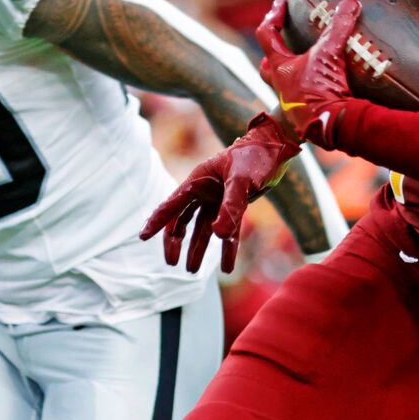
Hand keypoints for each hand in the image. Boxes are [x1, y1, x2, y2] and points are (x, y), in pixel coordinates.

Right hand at [140, 115, 302, 273]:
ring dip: (198, 249)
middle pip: (182, 220)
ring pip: (202, 229)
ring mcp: (218, 199)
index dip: (156, 222)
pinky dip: (227, 249)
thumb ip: (231, 207)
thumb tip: (218, 235)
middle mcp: (203, 191)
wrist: (275, 148)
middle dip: (175, 242)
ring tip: (192, 271)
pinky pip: (227, 231)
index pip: (172, 205)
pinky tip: (226, 268)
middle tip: (172, 263)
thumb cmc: (255, 157)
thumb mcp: (242, 180)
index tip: (143, 237)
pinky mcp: (234, 206)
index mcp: (197, 181)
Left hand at [257, 0, 359, 146]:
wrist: (328, 128)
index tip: (280, 5)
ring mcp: (292, 103)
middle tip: (283, 45)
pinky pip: (304, 99)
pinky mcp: (308, 115)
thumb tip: (351, 2)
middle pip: (267, 67)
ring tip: (308, 66)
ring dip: (293, 74)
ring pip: (284, 85)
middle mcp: (281, 86)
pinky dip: (311, 90)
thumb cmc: (320, 90)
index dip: (272, 16)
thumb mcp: (329, 54)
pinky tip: (326, 86)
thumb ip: (339, 27)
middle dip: (273, 55)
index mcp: (280, 67)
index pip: (266, 35)